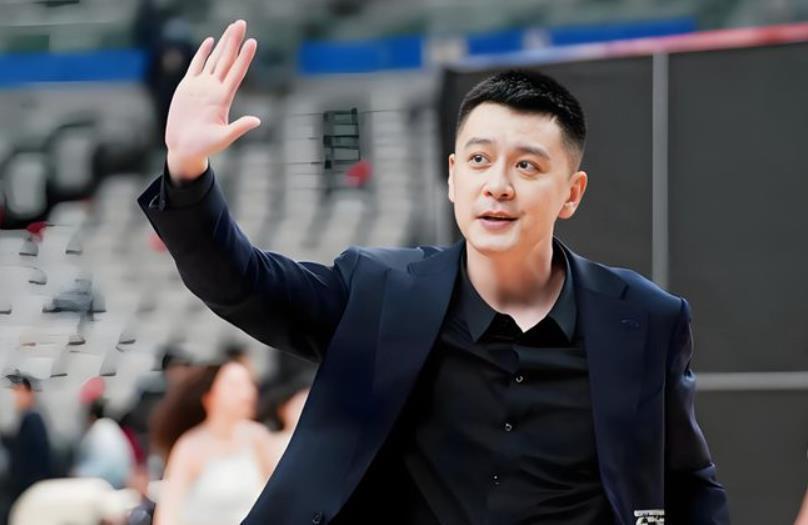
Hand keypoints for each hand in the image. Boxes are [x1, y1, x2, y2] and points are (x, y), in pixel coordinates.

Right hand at [165, 19, 260, 181]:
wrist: (184, 148)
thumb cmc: (204, 147)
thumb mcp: (223, 138)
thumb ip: (239, 128)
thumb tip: (257, 121)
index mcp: (223, 98)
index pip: (237, 72)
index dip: (244, 57)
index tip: (253, 42)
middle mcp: (214, 89)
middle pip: (227, 60)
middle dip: (234, 41)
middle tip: (241, 22)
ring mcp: (201, 87)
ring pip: (214, 59)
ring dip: (223, 43)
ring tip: (231, 27)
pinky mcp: (187, 87)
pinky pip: (196, 65)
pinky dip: (203, 53)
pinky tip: (210, 41)